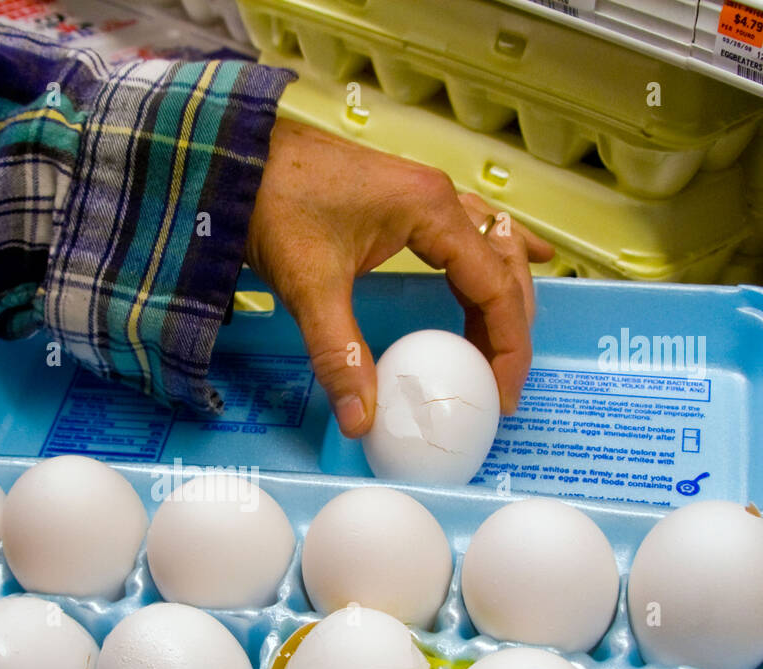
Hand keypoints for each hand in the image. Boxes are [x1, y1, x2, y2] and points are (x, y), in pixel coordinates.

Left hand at [245, 117, 554, 436]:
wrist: (237, 158)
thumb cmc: (273, 204)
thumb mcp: (309, 286)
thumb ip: (339, 353)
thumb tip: (361, 417)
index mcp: (431, 211)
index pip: (496, 287)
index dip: (507, 346)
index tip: (502, 393)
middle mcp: (439, 197)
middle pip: (504, 268)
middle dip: (511, 328)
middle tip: (502, 383)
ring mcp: (424, 195)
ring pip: (491, 248)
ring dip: (506, 296)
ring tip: (507, 346)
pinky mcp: (404, 201)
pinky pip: (471, 230)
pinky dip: (497, 255)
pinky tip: (525, 259)